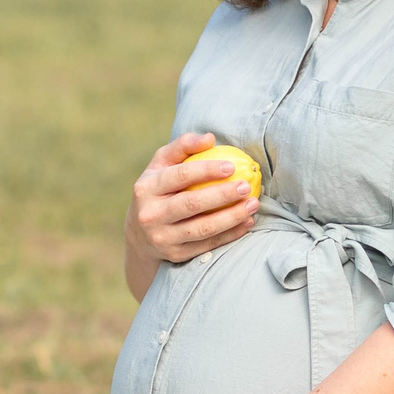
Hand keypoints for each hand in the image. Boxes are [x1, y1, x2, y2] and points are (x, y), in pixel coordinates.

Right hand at [125, 132, 257, 270]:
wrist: (140, 234)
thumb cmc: (159, 189)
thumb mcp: (161, 165)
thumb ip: (183, 147)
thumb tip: (210, 138)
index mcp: (146, 188)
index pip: (179, 176)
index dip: (206, 170)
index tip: (232, 166)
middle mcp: (150, 215)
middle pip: (191, 204)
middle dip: (222, 195)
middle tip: (246, 186)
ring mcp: (162, 238)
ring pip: (202, 229)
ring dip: (231, 217)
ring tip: (253, 204)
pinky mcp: (176, 255)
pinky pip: (208, 245)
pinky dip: (230, 235)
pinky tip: (247, 222)